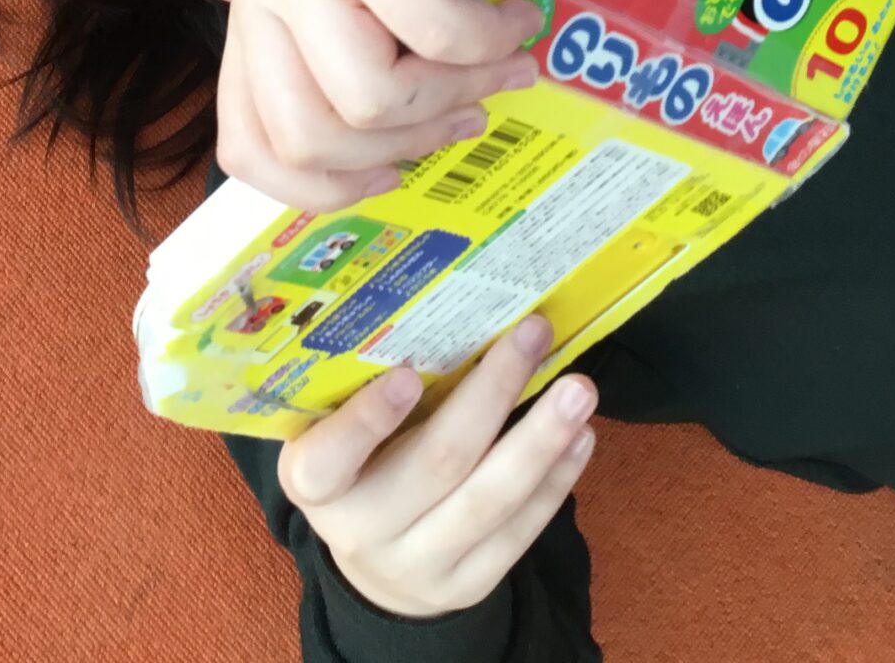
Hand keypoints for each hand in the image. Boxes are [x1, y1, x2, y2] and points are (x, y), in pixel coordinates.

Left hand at [215, 0, 592, 210]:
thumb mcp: (395, 20)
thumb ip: (375, 85)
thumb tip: (393, 175)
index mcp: (259, 21)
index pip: (250, 150)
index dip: (327, 187)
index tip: (402, 168)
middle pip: (311, 137)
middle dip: (411, 138)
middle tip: (474, 106)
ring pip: (367, 96)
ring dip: (458, 89)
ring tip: (503, 56)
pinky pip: (428, 32)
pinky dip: (491, 38)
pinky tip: (519, 12)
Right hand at [278, 314, 597, 618]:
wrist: (375, 566)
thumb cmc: (357, 467)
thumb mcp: (335, 432)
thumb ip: (365, 388)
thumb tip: (444, 308)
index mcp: (314, 482)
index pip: (329, 458)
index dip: (367, 419)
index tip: (408, 374)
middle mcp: (361, 530)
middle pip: (436, 464)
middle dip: (492, 395)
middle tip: (533, 334)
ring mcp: (417, 565)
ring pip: (489, 501)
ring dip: (541, 439)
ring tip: (579, 389)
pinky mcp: (467, 586)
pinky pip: (518, 533)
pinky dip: (554, 481)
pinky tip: (580, 437)